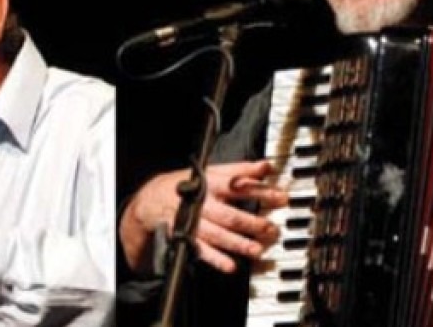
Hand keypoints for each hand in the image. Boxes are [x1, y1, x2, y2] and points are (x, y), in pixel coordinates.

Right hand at [120, 160, 286, 273]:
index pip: (238, 186)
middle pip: (229, 215)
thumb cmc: (188, 185)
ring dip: (238, 243)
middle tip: (271, 229)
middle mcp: (201, 203)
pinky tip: (230, 265)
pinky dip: (216, 259)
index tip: (281, 198)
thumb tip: (265, 166)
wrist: (152, 200)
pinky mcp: (185, 237)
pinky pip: (202, 250)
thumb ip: (239, 170)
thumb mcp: (211, 172)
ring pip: (217, 234)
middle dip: (251, 223)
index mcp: (209, 184)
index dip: (260, 191)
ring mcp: (193, 222)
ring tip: (257, 250)